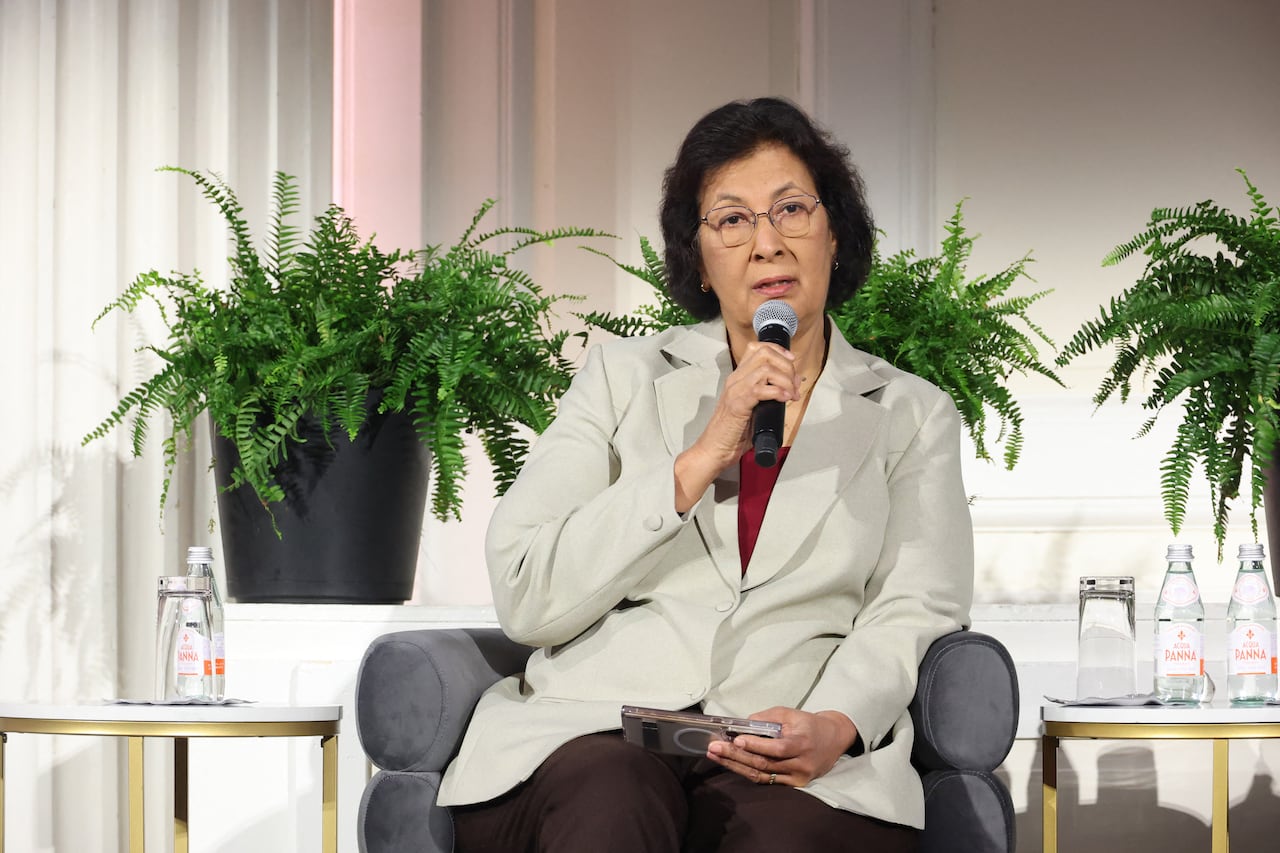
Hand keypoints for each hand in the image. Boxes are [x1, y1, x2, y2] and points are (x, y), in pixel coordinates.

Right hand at [673, 342, 802, 512]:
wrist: (713, 449)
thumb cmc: (732, 433)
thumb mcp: (752, 408)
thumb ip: (767, 396)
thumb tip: (790, 387)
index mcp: (738, 378)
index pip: (757, 348)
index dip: (778, 350)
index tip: (792, 362)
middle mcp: (735, 380)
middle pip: (764, 354)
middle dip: (786, 365)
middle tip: (794, 383)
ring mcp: (735, 390)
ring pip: (765, 369)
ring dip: (785, 379)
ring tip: (791, 394)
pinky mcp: (738, 404)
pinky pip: (761, 389)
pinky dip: (778, 391)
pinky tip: (785, 399)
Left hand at [705, 707, 857, 787]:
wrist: (834, 739)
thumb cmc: (809, 724)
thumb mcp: (791, 713)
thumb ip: (767, 718)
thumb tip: (743, 725)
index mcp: (803, 744)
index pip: (776, 749)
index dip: (755, 745)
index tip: (735, 739)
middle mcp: (801, 764)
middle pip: (764, 764)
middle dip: (735, 756)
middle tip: (714, 748)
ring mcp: (798, 777)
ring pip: (762, 775)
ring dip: (736, 766)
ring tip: (716, 756)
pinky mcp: (794, 785)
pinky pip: (766, 780)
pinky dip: (748, 772)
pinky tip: (732, 764)